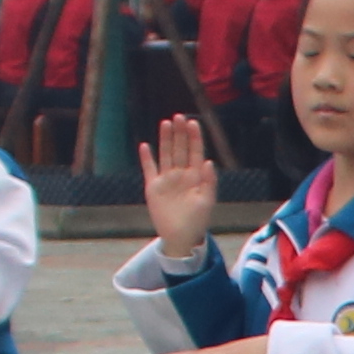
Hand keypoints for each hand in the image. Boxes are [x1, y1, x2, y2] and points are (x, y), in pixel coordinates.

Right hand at [142, 116, 220, 259]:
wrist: (181, 237)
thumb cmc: (198, 220)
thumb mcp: (207, 201)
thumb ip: (209, 182)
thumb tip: (208, 162)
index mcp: (196, 177)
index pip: (195, 152)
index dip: (194, 138)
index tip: (193, 123)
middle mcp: (181, 174)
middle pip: (180, 149)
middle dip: (180, 133)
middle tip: (179, 116)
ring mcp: (167, 179)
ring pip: (166, 154)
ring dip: (165, 139)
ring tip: (166, 123)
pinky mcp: (154, 187)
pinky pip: (149, 169)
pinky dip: (147, 158)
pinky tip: (145, 146)